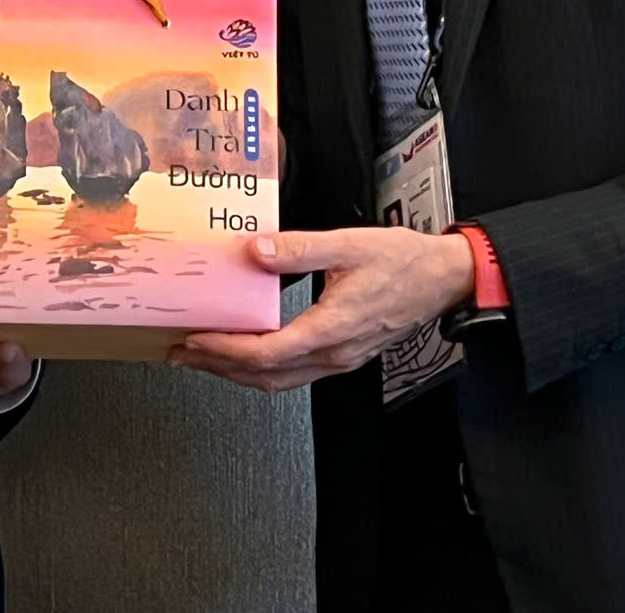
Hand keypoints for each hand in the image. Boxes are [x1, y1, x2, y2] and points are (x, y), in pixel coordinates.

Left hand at [168, 228, 473, 392]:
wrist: (442, 279)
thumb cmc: (404, 262)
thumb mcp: (349, 244)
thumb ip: (299, 248)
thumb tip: (257, 251)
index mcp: (333, 327)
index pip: (268, 352)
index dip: (226, 350)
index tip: (196, 340)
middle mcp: (335, 353)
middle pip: (266, 376)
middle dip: (219, 368)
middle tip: (182, 355)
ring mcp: (339, 359)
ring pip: (279, 380)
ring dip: (237, 372)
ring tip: (203, 357)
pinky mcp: (343, 355)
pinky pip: (294, 373)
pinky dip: (262, 368)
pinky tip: (246, 353)